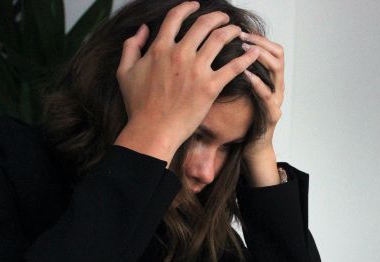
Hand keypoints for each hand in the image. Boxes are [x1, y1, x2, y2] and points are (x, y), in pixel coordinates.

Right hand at [114, 1, 260, 164]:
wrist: (152, 130)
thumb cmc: (138, 105)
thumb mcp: (125, 72)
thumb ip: (131, 46)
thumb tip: (142, 30)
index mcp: (160, 48)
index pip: (176, 17)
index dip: (188, 7)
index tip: (196, 5)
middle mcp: (180, 54)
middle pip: (203, 24)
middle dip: (217, 17)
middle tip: (224, 18)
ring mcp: (196, 70)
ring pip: (220, 39)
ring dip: (232, 31)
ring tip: (238, 31)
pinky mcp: (210, 87)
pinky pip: (234, 67)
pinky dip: (246, 58)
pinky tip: (254, 52)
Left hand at [240, 32, 284, 186]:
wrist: (251, 148)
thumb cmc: (242, 120)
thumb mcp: (238, 92)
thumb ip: (235, 74)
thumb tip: (217, 53)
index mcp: (270, 79)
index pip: (272, 49)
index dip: (259, 38)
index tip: (241, 30)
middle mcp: (277, 86)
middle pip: (278, 54)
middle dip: (260, 42)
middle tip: (241, 36)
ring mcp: (277, 100)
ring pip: (277, 70)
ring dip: (260, 57)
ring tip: (244, 50)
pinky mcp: (273, 115)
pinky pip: (268, 95)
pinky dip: (257, 83)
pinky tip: (246, 74)